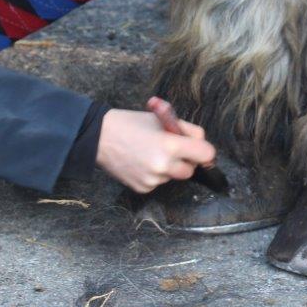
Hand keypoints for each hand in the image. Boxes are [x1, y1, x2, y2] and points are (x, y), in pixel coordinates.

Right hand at [95, 108, 215, 192]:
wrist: (99, 137)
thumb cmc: (131, 123)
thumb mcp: (162, 118)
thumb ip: (186, 130)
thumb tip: (201, 142)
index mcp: (170, 145)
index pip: (206, 154)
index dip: (204, 150)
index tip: (198, 148)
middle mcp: (163, 166)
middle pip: (191, 170)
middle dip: (185, 160)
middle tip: (172, 149)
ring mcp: (152, 180)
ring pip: (173, 177)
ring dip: (169, 168)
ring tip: (150, 153)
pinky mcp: (143, 188)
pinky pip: (158, 182)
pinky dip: (154, 174)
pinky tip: (141, 162)